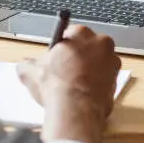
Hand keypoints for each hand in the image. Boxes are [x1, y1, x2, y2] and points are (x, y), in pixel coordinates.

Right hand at [17, 25, 120, 142]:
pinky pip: (104, 80)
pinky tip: (82, 94)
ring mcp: (112, 62)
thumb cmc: (56, 85)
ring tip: (73, 85)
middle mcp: (101, 43)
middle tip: (65, 71)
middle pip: (88, 46)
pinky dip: (96, 85)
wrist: (74, 109)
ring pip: (99, 63)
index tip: (58, 56)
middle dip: (79, 56)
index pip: (71, 34)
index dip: (63, 47)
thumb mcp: (31, 71)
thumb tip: (25, 66)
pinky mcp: (118, 81)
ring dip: (90, 71)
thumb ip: (28, 64)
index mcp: (81, 33)